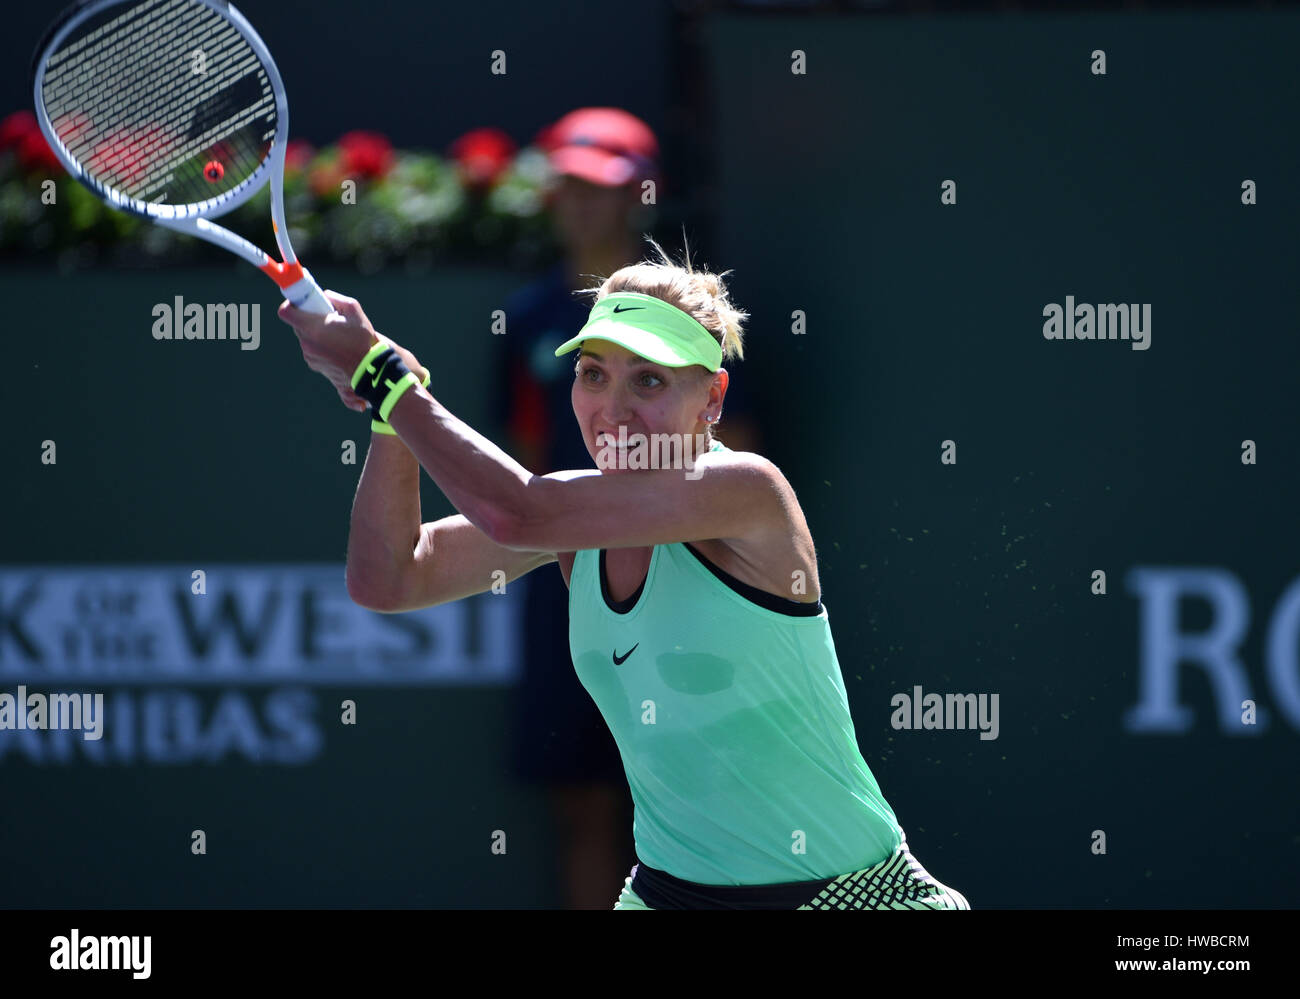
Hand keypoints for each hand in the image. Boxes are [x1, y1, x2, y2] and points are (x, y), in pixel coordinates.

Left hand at [278, 291, 425, 413]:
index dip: (291, 304)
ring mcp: (309, 355)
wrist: (369, 371)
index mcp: (312, 328)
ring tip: (336, 335)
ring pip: (305, 337)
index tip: (303, 303)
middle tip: (326, 318)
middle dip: (308, 318)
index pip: (285, 312)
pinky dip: (320, 346)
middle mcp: (306, 342)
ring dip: (316, 333)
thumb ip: (336, 298)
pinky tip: (337, 348)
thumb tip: (325, 296)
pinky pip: (312, 349)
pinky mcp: (314, 365)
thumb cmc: (363, 340)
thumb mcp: (354, 311)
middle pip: (297, 324)